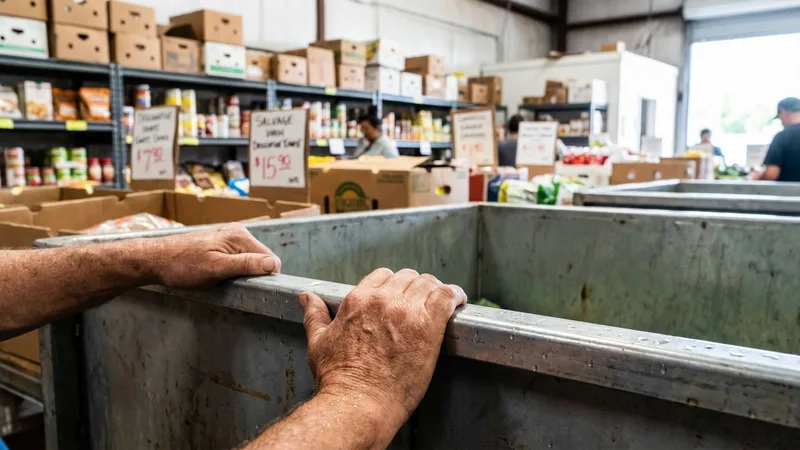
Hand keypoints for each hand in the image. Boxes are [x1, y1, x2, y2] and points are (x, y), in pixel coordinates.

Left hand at [149, 223, 280, 287]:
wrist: (154, 260)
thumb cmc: (181, 265)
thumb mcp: (216, 268)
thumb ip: (246, 264)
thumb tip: (272, 264)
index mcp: (239, 235)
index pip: (270, 259)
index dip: (265, 276)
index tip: (250, 287)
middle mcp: (237, 232)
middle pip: (260, 259)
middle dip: (252, 275)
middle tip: (231, 284)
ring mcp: (227, 237)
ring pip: (249, 261)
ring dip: (241, 273)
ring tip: (221, 279)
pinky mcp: (219, 244)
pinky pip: (237, 259)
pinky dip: (231, 270)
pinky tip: (216, 274)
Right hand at [299, 269, 466, 427]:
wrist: (359, 403)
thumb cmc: (338, 378)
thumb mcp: (319, 341)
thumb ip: (314, 315)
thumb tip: (306, 297)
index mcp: (358, 299)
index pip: (383, 275)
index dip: (393, 284)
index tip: (400, 295)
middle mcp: (383, 299)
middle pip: (408, 277)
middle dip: (415, 287)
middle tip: (421, 301)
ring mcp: (407, 311)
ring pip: (428, 283)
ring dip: (435, 290)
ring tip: (441, 300)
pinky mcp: (428, 326)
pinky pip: (447, 296)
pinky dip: (454, 295)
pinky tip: (458, 300)